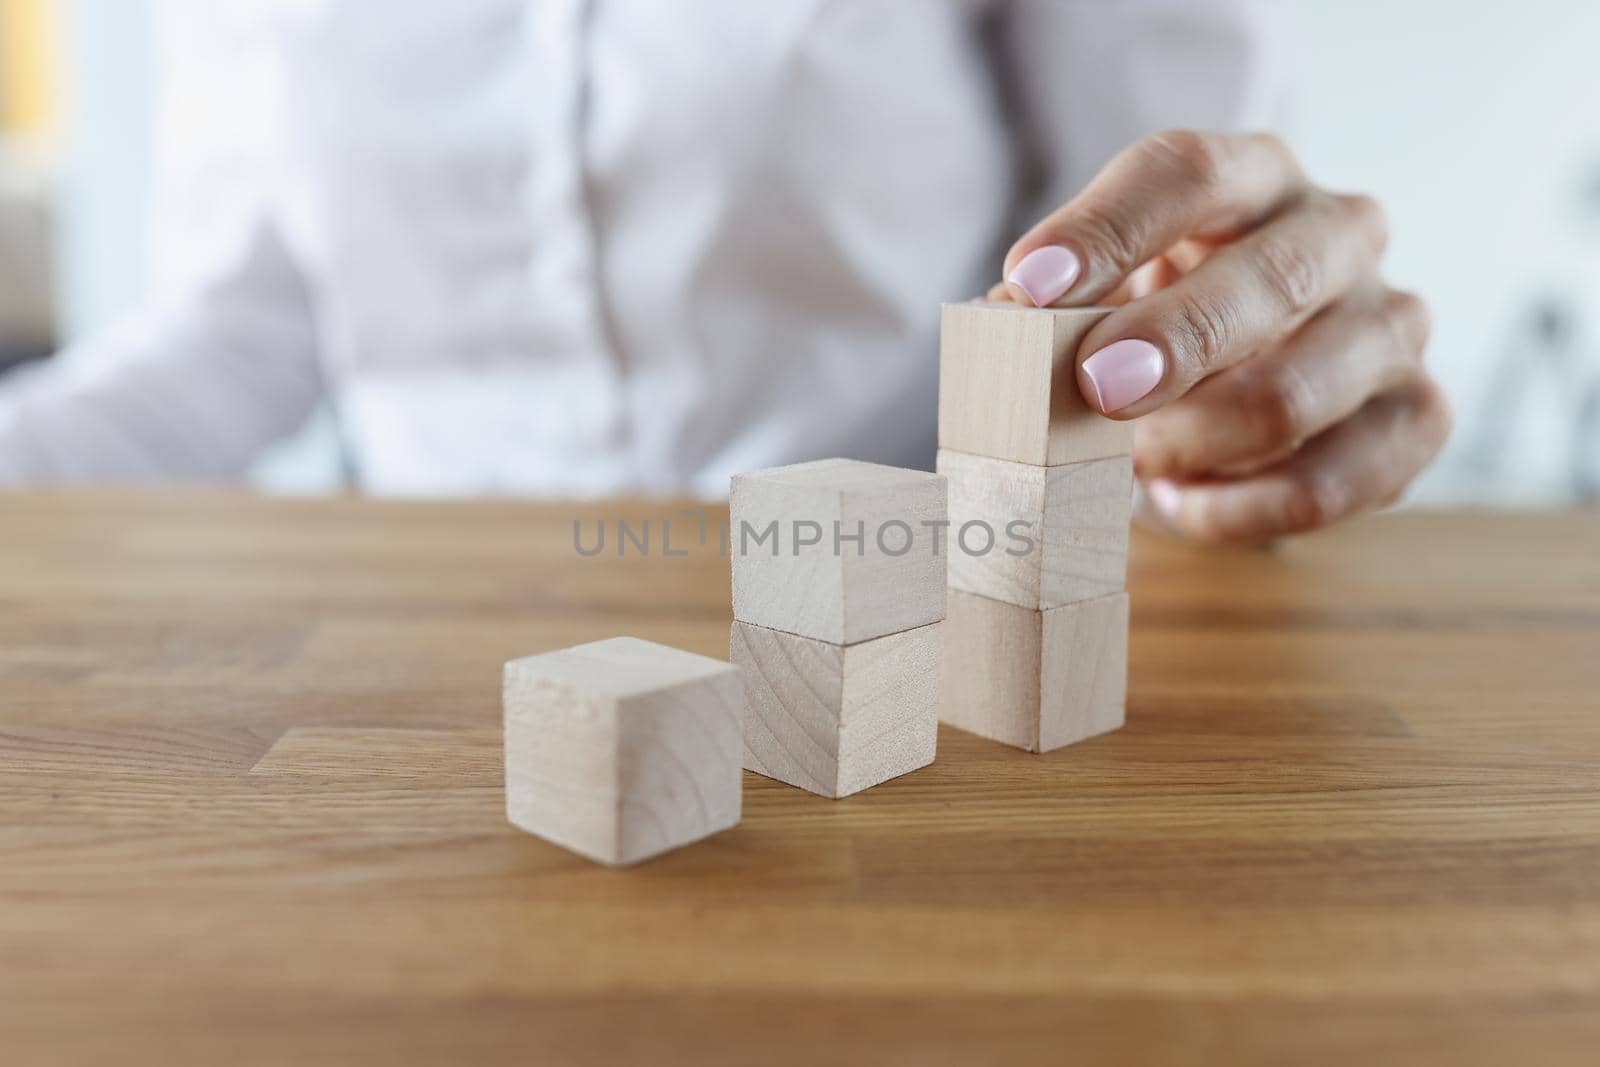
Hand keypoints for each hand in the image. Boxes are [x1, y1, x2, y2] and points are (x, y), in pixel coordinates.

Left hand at [988, 130, 1450, 543]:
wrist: (1246, 367)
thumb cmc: (1155, 316)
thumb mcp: (1102, 292)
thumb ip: (1055, 305)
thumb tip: (1004, 325)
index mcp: (1254, 175)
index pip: (1189, 174)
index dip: (1107, 229)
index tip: (1029, 283)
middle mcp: (1340, 233)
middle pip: (1271, 278)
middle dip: (1176, 339)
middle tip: (1095, 388)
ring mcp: (1390, 324)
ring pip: (1302, 390)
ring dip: (1197, 440)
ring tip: (1133, 462)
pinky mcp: (1417, 415)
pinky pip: (1333, 481)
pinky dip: (1241, 510)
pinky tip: (1182, 506)